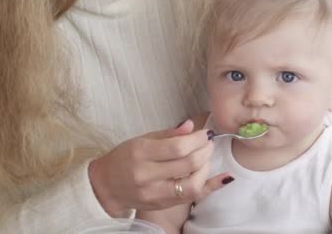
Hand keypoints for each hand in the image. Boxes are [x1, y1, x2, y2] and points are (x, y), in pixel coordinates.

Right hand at [88, 120, 230, 216]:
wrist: (106, 186)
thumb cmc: (125, 158)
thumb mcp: (142, 139)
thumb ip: (169, 134)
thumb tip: (192, 126)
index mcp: (141, 153)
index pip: (177, 147)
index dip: (197, 139)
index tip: (205, 133)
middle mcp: (147, 175)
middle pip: (188, 164)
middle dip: (205, 151)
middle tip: (208, 143)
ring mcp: (155, 193)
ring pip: (192, 184)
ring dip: (206, 168)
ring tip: (206, 157)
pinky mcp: (163, 205)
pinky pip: (192, 198)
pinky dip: (211, 187)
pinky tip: (224, 177)